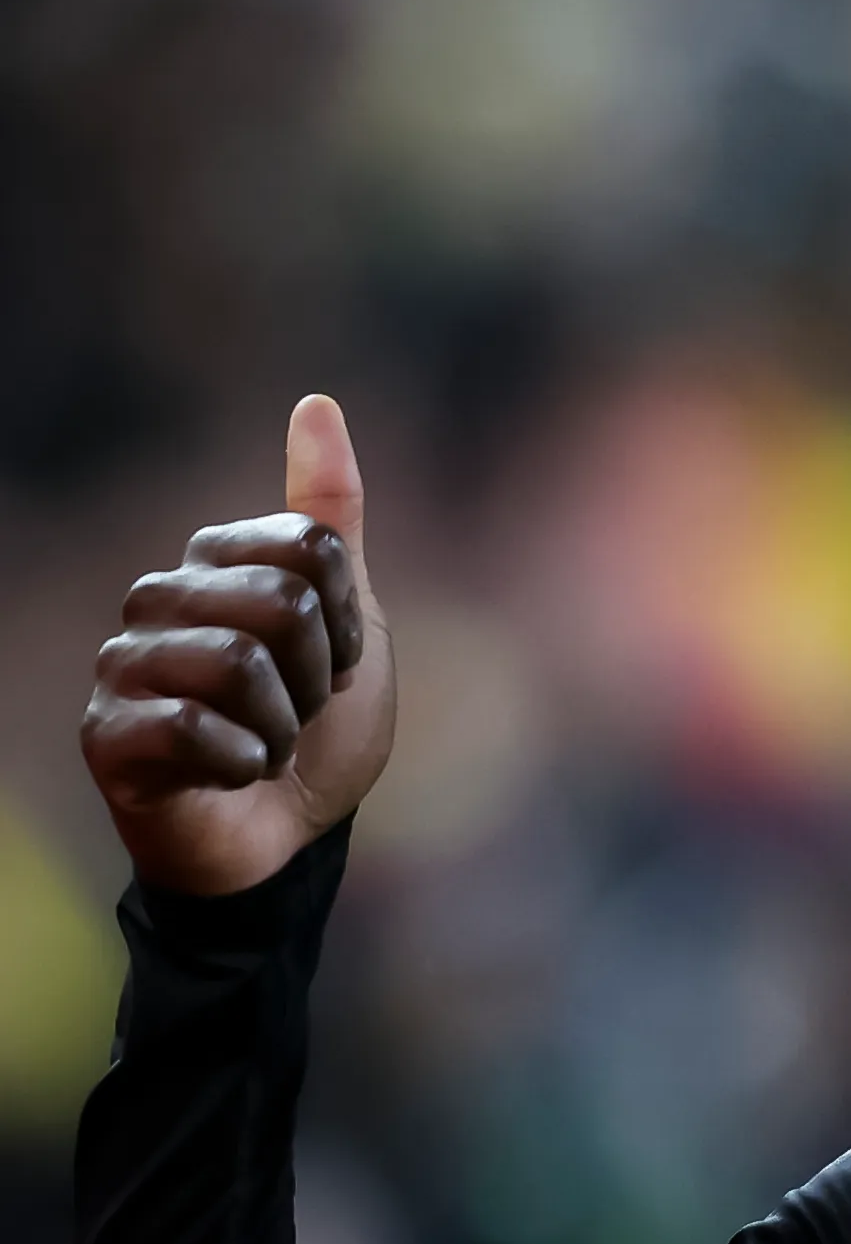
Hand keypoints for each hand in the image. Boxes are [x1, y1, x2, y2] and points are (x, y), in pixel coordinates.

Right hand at [81, 395, 396, 895]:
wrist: (288, 839)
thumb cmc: (317, 732)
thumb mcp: (351, 621)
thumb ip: (332, 520)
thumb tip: (317, 404)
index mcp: (217, 562)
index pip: (312, 547)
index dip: (347, 619)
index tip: (333, 663)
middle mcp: (159, 598)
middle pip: (279, 600)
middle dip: (316, 676)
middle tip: (296, 712)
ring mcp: (124, 663)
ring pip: (236, 662)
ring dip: (280, 725)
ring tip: (263, 745)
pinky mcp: (106, 732)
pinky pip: (192, 727)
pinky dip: (240, 762)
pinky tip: (228, 774)